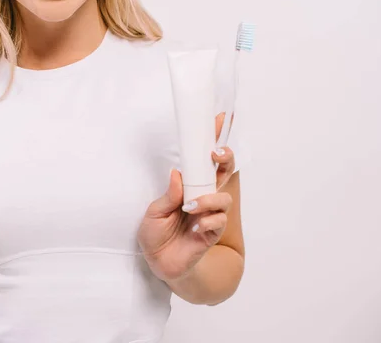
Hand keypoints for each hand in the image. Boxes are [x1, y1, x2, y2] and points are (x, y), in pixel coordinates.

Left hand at [136, 113, 235, 281]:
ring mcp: (210, 214)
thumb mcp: (155, 211)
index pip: (204, 161)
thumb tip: (178, 174)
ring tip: (190, 208)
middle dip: (225, 158)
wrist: (158, 262)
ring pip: (223, 197)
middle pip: (224, 172)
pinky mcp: (211, 232)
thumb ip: (169, 194)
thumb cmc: (156, 234)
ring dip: (207, 199)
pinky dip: (206, 221)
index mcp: (189, 188)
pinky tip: (195, 227)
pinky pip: (217, 220)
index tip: (221, 118)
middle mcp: (203, 198)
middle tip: (216, 154)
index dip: (214, 141)